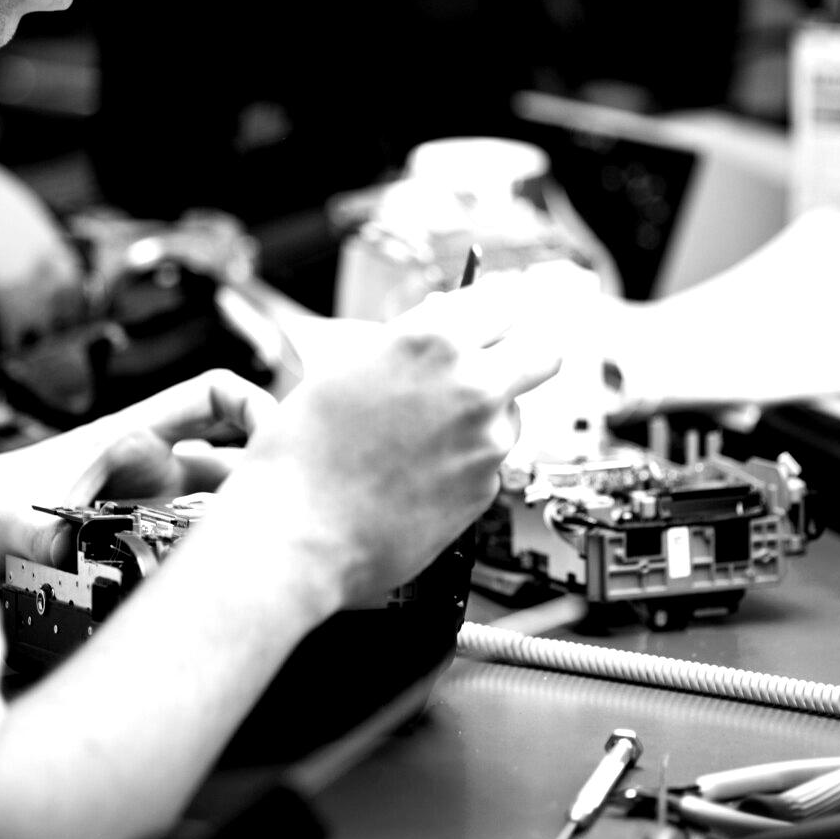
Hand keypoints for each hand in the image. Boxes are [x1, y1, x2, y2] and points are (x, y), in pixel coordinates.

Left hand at [0, 370, 274, 566]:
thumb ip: (54, 543)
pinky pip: (194, 549)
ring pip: (220, 509)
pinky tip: (213, 592)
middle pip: (234, 460)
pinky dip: (209, 565)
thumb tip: (85, 571)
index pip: (215, 394)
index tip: (277, 444)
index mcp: (133, 434)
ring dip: (238, 534)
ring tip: (251, 565)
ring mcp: (151, 504)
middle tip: (282, 525)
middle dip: (262, 487)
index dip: (255, 407)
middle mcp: (151, 466)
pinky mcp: (144, 544)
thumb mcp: (23, 522)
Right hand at [218, 281, 561, 607]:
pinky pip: (492, 462)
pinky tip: (417, 475)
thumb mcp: (344, 370)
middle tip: (497, 366)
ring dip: (489, 416)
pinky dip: (466, 465)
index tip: (484, 327)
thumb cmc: (301, 454)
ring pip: (516, 412)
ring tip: (425, 437)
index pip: (501, 303)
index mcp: (431, 339)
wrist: (295, 535)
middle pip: (544, 352)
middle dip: (524, 355)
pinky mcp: (487, 489)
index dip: (489, 317)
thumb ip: (406, 346)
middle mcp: (471, 384)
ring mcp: (487, 441)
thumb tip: (445, 327)